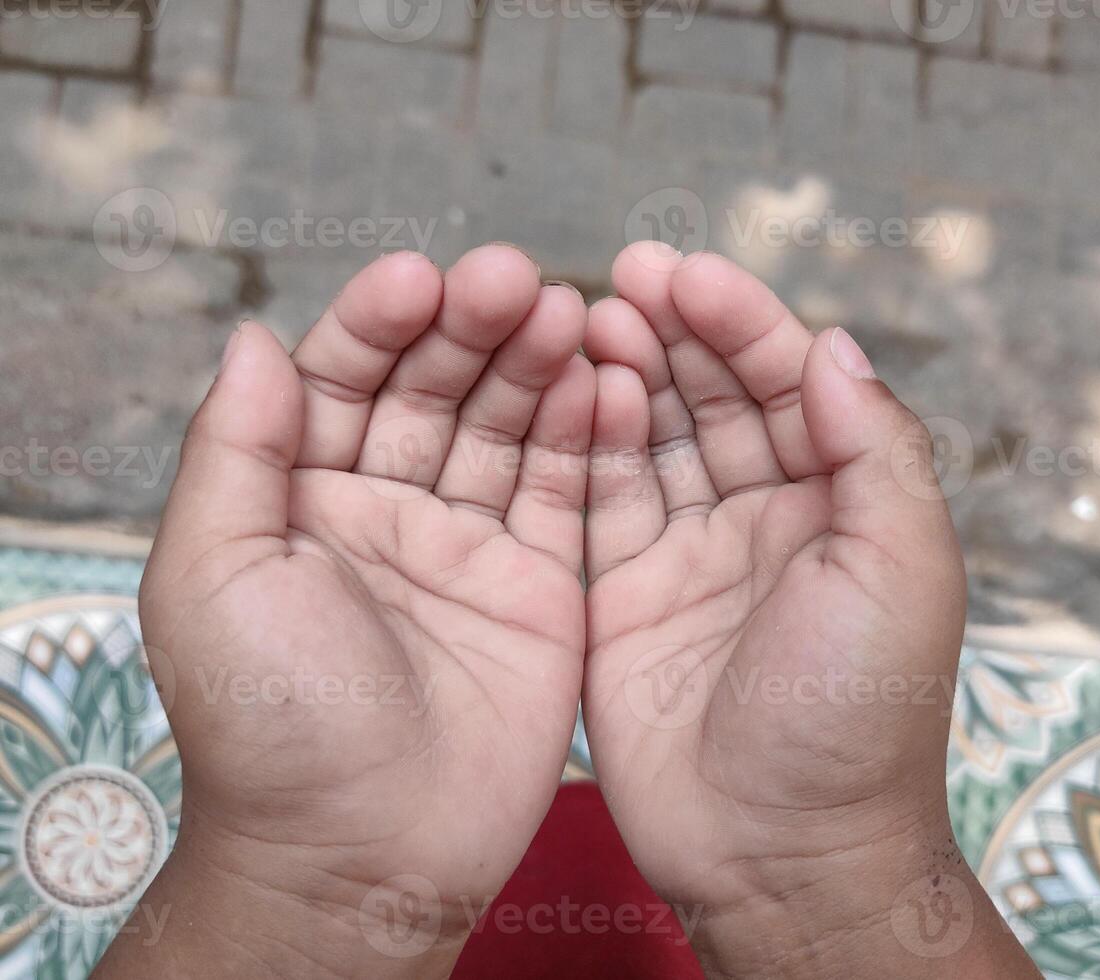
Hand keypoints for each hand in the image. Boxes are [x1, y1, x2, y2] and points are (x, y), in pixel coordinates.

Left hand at [96, 246, 593, 978]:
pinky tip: (603, 380)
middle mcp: (388, 508)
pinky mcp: (540, 585)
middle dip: (471, 329)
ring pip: (507, 429)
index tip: (419, 279)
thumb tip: (255, 337)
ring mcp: (469, 545)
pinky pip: (567, 494)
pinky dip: (587, 435)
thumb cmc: (271, 725)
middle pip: (434, 389)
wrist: (361, 854)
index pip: (342, 378)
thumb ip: (233, 451)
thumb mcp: (212, 576)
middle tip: (514, 280)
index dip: (378, 322)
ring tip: (565, 313)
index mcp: (302, 498)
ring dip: (535, 365)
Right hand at [581, 243, 1037, 977]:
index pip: (787, 383)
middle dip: (673, 331)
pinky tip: (570, 392)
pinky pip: (600, 498)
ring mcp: (686, 552)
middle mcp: (761, 517)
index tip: (686, 273)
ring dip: (622, 372)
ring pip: (650, 436)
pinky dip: (585, 442)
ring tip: (585, 318)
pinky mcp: (621, 590)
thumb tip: (833, 344)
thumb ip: (875, 450)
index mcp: (838, 504)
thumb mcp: (901, 571)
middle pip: (712, 396)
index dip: (741, 322)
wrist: (776, 849)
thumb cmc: (854, 718)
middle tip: (622, 277)